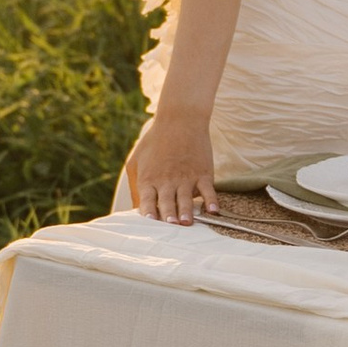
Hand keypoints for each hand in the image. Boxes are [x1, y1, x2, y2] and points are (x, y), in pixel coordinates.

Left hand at [127, 104, 218, 226]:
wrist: (180, 120)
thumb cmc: (155, 142)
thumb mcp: (135, 161)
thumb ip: (135, 187)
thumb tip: (135, 211)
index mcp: (149, 180)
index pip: (147, 201)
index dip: (149, 213)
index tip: (150, 223)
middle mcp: (167, 181)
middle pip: (167, 203)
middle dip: (168, 216)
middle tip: (170, 226)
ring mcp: (186, 177)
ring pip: (186, 199)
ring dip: (187, 212)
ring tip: (187, 223)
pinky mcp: (203, 173)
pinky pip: (208, 190)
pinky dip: (211, 201)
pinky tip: (213, 211)